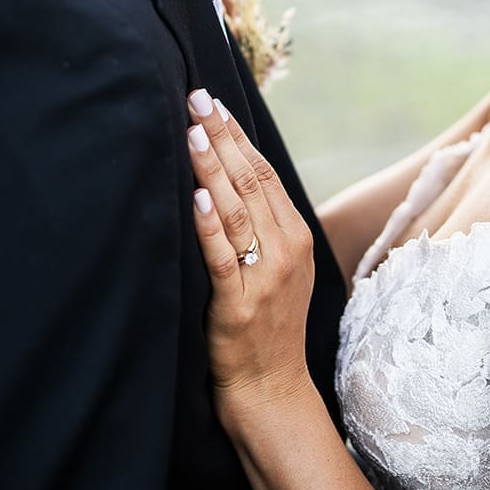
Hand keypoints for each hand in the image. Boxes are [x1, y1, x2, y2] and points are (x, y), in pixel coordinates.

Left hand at [185, 90, 316, 423]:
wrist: (272, 391)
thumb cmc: (265, 328)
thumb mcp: (274, 270)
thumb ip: (260, 228)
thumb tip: (227, 178)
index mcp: (295, 237)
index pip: (264, 173)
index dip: (237, 135)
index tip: (213, 101)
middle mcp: (286, 251)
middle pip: (252, 181)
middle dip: (222, 137)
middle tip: (197, 98)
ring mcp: (266, 278)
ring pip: (238, 210)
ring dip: (213, 168)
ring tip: (194, 132)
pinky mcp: (240, 305)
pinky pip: (223, 257)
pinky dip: (210, 225)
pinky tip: (198, 197)